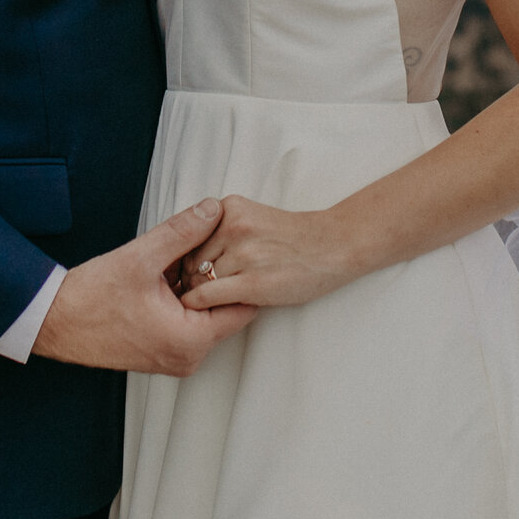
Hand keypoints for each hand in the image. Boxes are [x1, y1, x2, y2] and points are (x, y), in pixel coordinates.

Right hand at [32, 199, 256, 374]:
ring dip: (193, 287)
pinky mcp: (161, 353)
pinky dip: (179, 300)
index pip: (242, 306)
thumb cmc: (89, 299)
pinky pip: (185, 323)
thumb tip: (212, 211)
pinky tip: (160, 280)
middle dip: (213, 278)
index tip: (230, 251)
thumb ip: (183, 232)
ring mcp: (174, 358)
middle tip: (194, 251)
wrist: (53, 321)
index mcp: (191, 340)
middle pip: (223, 310)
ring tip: (170, 265)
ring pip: (203, 315)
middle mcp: (187, 357)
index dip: (238, 274)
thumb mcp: (142, 257)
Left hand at [176, 195, 362, 310]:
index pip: (187, 237)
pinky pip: (207, 297)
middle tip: (197, 291)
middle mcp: (233, 226)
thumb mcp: (251, 217)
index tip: (186, 273)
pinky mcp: (252, 282)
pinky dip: (201, 306)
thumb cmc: (293, 238)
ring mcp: (244, 254)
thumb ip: (221, 229)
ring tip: (211, 301)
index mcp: (230, 208)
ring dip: (199, 294)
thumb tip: (187, 255)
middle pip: (190, 259)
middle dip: (191, 278)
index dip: (185, 259)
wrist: (333, 246)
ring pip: (198, 280)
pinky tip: (210, 310)